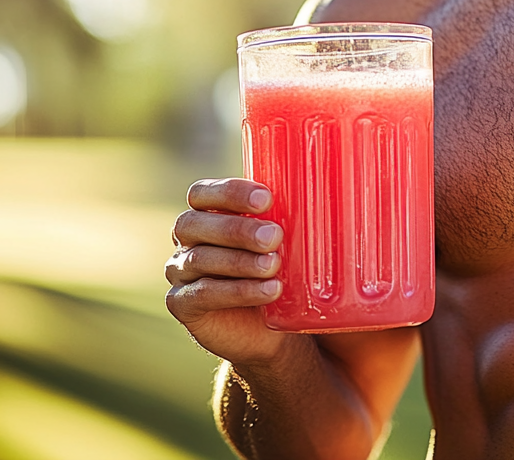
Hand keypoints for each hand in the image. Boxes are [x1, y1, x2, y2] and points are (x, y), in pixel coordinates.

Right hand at [166, 178, 287, 364]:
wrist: (270, 328)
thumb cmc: (278, 268)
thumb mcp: (285, 238)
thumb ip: (291, 213)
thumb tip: (334, 185)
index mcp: (206, 213)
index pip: (202, 193)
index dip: (230, 192)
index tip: (267, 199)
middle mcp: (187, 239)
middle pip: (195, 224)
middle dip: (237, 229)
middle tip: (275, 236)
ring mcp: (179, 272)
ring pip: (201, 259)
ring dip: (241, 261)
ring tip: (275, 266)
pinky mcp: (182, 305)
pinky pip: (203, 294)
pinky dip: (238, 291)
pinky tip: (268, 290)